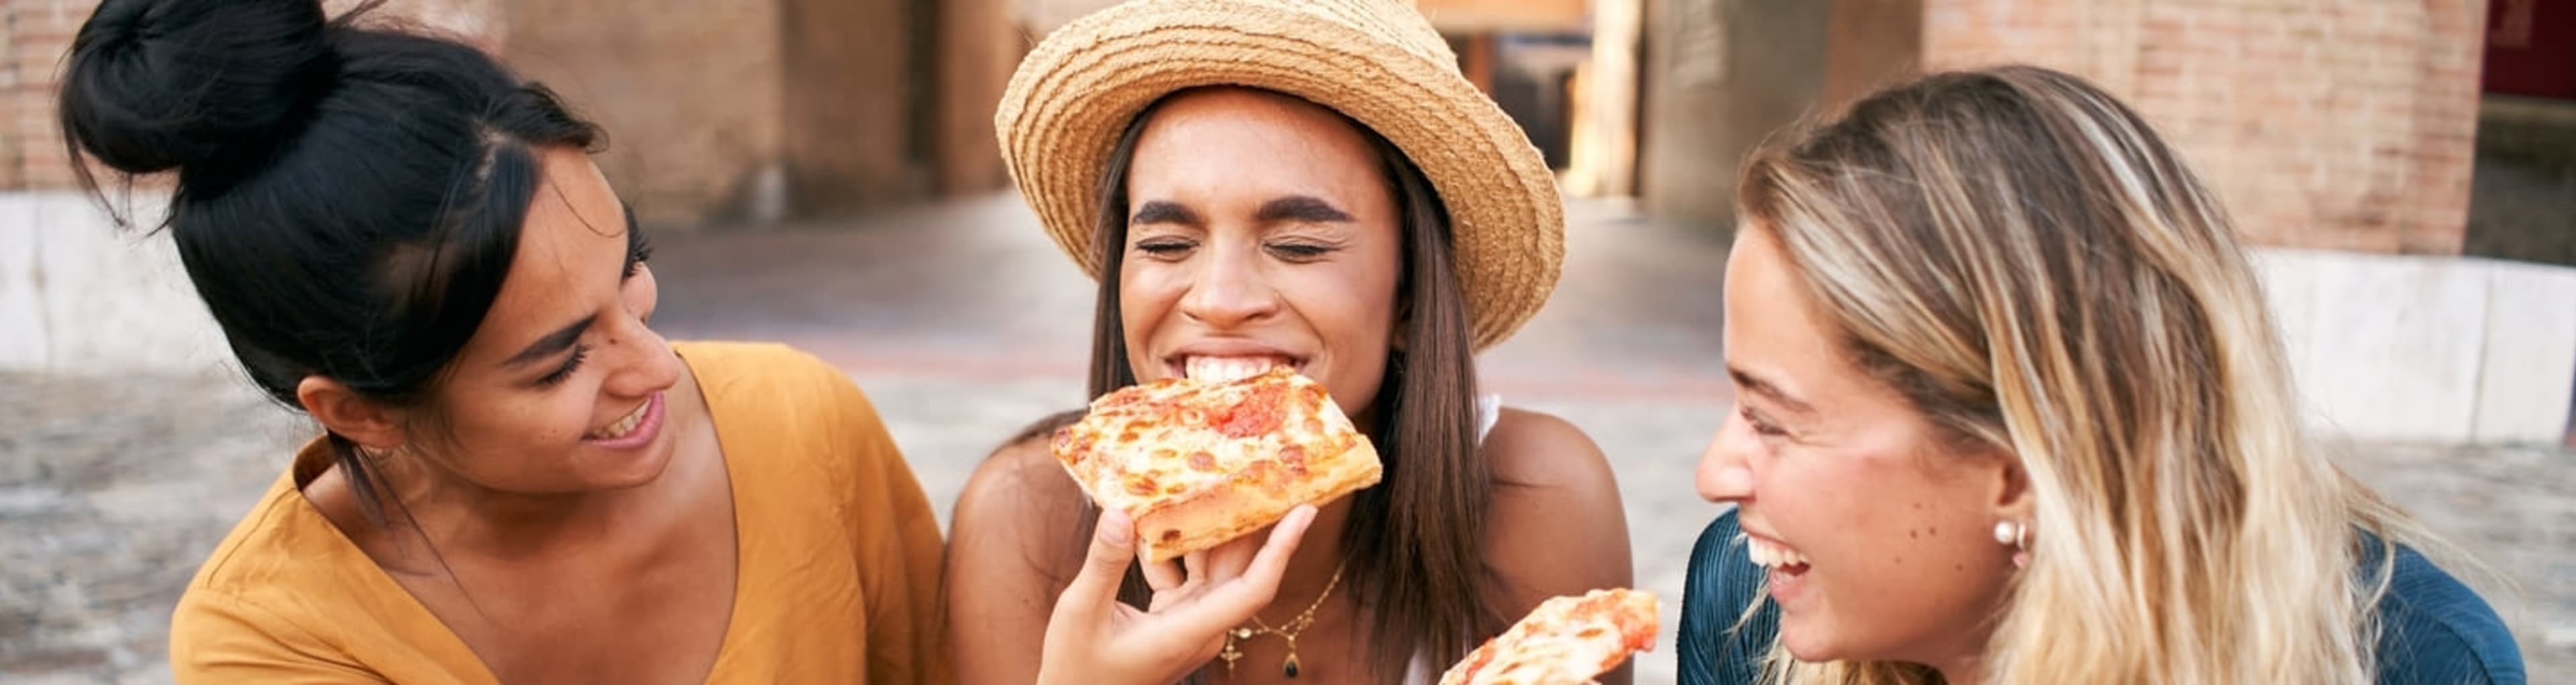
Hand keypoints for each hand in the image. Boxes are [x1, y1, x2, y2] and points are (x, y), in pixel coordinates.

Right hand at [1036, 505, 1318, 684]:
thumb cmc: (1076, 668)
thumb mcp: (1080, 613)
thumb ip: (1104, 563)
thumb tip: (1119, 512)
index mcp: (1191, 631)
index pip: (1253, 587)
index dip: (1282, 549)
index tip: (1305, 511)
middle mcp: (1201, 625)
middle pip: (1238, 567)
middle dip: (1251, 520)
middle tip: (1264, 472)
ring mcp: (1189, 621)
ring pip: (1213, 566)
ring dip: (1211, 526)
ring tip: (1219, 477)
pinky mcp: (1174, 616)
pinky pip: (1186, 572)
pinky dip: (1175, 545)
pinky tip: (1159, 513)